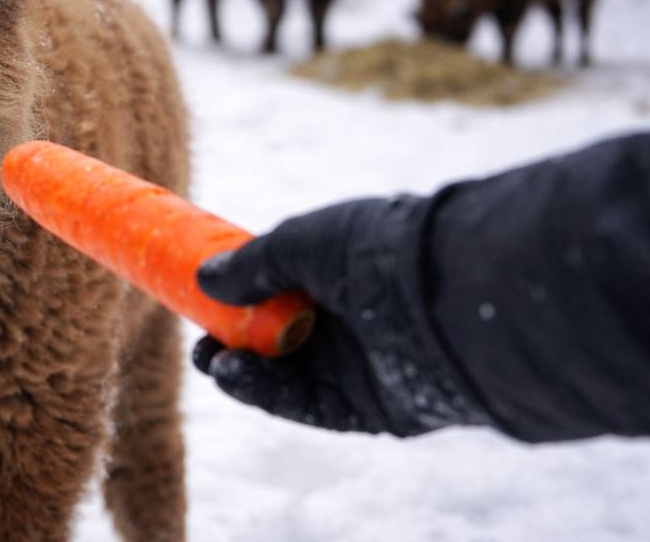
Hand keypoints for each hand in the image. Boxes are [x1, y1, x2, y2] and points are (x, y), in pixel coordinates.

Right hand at [192, 198, 489, 435]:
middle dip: (234, 342)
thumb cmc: (378, 252)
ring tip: (213, 360)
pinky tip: (233, 375)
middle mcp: (353, 321)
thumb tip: (205, 279)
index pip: (281, 291)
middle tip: (202, 342)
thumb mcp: (303, 242)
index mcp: (342, 272)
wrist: (449, 297)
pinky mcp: (371, 407)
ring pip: (288, 377)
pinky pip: (307, 404)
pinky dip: (267, 394)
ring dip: (244, 371)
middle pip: (279, 340)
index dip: (239, 298)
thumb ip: (253, 263)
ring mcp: (361, 366)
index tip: (200, 298)